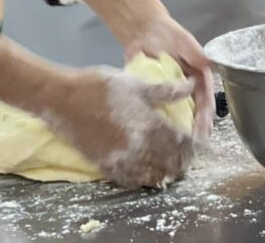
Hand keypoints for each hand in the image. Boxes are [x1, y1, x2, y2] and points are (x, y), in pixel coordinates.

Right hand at [39, 67, 194, 187]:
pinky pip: (132, 181)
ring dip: (165, 171)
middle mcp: (139, 148)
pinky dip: (144, 178)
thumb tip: (191, 86)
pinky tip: (147, 169)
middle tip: (187, 154)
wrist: (63, 99)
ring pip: (154, 176)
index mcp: (150, 125)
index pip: (183, 144)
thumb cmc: (101, 86)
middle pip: (172, 163)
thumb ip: (166, 90)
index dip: (196, 146)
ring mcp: (122, 160)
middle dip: (183, 160)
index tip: (201, 144)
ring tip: (170, 162)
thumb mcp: (136, 84)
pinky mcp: (106, 167)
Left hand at [70, 0, 214, 138]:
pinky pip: (163, 112)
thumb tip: (210, 63)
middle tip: (192, 147)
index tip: (203, 130)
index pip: (206, 99)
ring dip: (183, 131)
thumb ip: (195, 53)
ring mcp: (174, 93)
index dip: (206, 115)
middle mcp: (190, 87)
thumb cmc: (167, 34)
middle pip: (196, 112)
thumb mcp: (183, 41)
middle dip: (197, 129)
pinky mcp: (158, 95)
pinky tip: (160, 139)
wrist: (142, 31)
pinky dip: (165, 125)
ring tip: (180, 149)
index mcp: (200, 76)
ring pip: (182, 115)